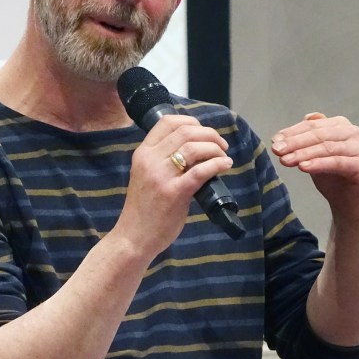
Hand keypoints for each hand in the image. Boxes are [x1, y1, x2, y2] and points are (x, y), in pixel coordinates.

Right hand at [116, 113, 232, 257]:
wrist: (134, 237)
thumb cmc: (143, 210)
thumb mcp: (145, 176)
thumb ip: (162, 161)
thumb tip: (194, 150)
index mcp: (142, 154)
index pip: (167, 122)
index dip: (191, 121)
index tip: (204, 131)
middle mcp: (150, 160)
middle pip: (185, 131)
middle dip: (210, 134)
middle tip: (221, 145)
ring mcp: (161, 176)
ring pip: (194, 147)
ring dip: (215, 148)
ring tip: (223, 157)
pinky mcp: (174, 193)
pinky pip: (200, 171)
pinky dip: (217, 164)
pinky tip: (225, 166)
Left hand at [271, 112, 358, 223]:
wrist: (350, 203)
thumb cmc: (333, 178)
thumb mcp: (315, 155)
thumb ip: (309, 138)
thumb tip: (305, 117)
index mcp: (340, 125)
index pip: (312, 125)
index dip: (292, 132)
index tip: (274, 140)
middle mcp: (352, 132)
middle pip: (318, 135)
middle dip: (295, 142)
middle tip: (276, 150)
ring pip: (326, 148)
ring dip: (303, 153)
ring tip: (285, 160)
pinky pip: (336, 162)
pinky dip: (318, 164)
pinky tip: (303, 167)